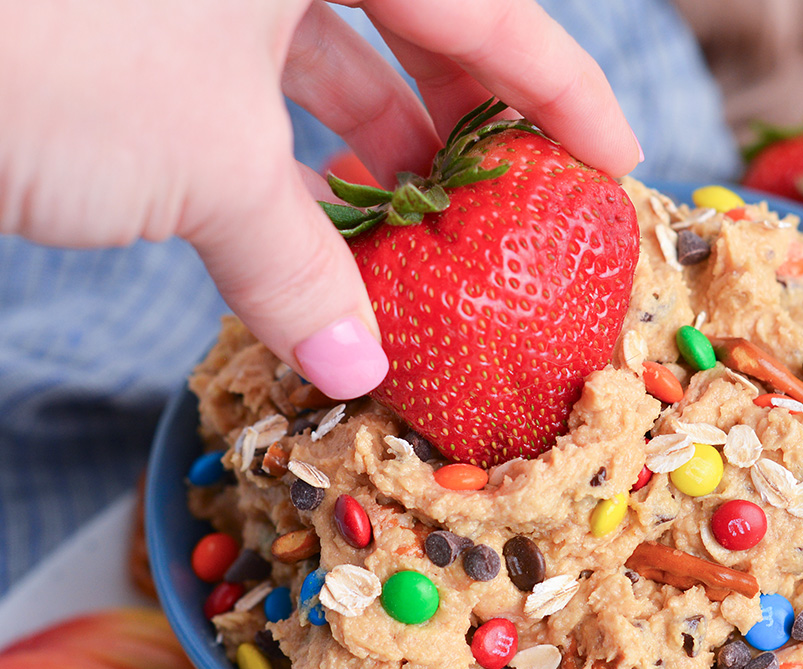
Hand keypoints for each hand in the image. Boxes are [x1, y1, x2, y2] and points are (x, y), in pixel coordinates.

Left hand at [0, 0, 639, 398]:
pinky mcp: (148, 27)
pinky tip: (323, 229)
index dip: (564, 89)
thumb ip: (296, 263)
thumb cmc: (44, 50)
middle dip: (467, 125)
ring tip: (426, 241)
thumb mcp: (203, 164)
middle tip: (513, 211)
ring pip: (328, 58)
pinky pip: (252, 86)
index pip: (489, 5)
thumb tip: (357, 365)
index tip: (613, 161)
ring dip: (379, 154)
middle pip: (417, 24)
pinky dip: (289, 158)